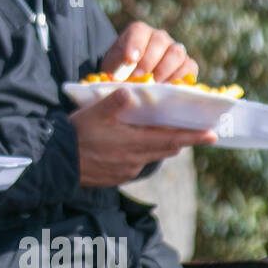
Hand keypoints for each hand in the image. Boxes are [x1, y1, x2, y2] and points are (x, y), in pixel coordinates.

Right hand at [70, 88, 216, 186]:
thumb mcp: (93, 113)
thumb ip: (113, 102)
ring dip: (160, 146)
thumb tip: (131, 90)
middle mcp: (135, 159)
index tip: (213, 134)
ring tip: (165, 136)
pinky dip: (141, 153)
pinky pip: (136, 164)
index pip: (172, 139)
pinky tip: (132, 146)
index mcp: (134, 142)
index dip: (193, 137)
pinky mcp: (116, 177)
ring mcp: (126, 170)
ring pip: (151, 156)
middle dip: (181, 140)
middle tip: (194, 132)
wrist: (54, 163)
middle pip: (165, 149)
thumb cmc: (75, 135)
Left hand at [100, 21, 199, 82]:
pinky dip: (180, 76)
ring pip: (177, 52)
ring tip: (154, 83)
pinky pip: (190, 66)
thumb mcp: (112, 66)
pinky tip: (167, 86)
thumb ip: (116, 65)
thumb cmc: (121, 71)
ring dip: (165, 69)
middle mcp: (159, 37)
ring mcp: (174, 49)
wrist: (134, 80)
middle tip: (138, 77)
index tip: (130, 60)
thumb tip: (125, 69)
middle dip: (149, 60)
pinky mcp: (187, 64)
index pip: (139, 31)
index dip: (136, 44)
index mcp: (138, 32)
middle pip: (160, 40)